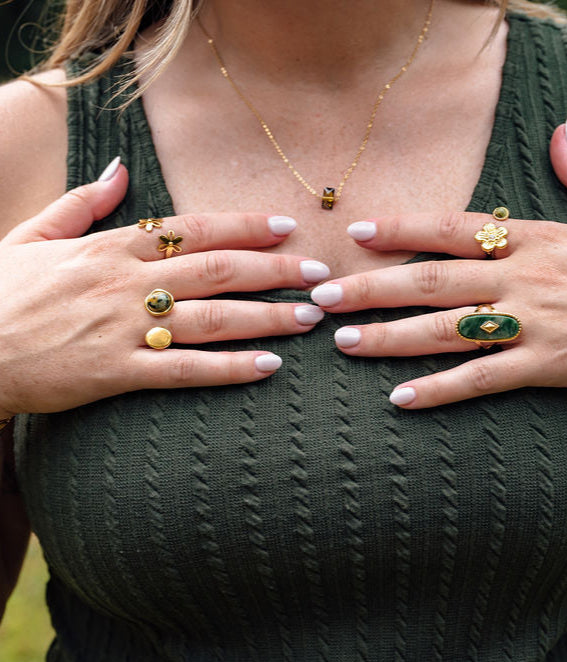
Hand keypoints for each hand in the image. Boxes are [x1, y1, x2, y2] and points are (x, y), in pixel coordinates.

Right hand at [0, 160, 328, 417]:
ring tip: (309, 318)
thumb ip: (82, 204)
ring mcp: (124, 328)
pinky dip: (229, 369)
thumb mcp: (33, 235)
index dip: (245, 227)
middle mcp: (127, 283)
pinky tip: (268, 367)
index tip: (287, 228)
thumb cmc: (0, 291)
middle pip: (218, 271)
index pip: (193, 229)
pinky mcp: (116, 372)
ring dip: (267, 318)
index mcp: (111, 247)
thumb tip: (117, 170)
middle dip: (275, 271)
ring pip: (212, 319)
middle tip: (320, 275)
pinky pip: (185, 371)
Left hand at [311, 123, 566, 408]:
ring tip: (343, 342)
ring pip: (446, 330)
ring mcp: (534, 323)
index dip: (401, 229)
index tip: (356, 231)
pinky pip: (483, 379)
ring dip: (389, 337)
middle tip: (322, 297)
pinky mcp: (548, 365)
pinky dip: (440, 390)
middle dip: (370, 288)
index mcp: (536, 238)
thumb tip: (562, 127)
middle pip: (431, 282)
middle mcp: (524, 277)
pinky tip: (400, 398)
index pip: (453, 228)